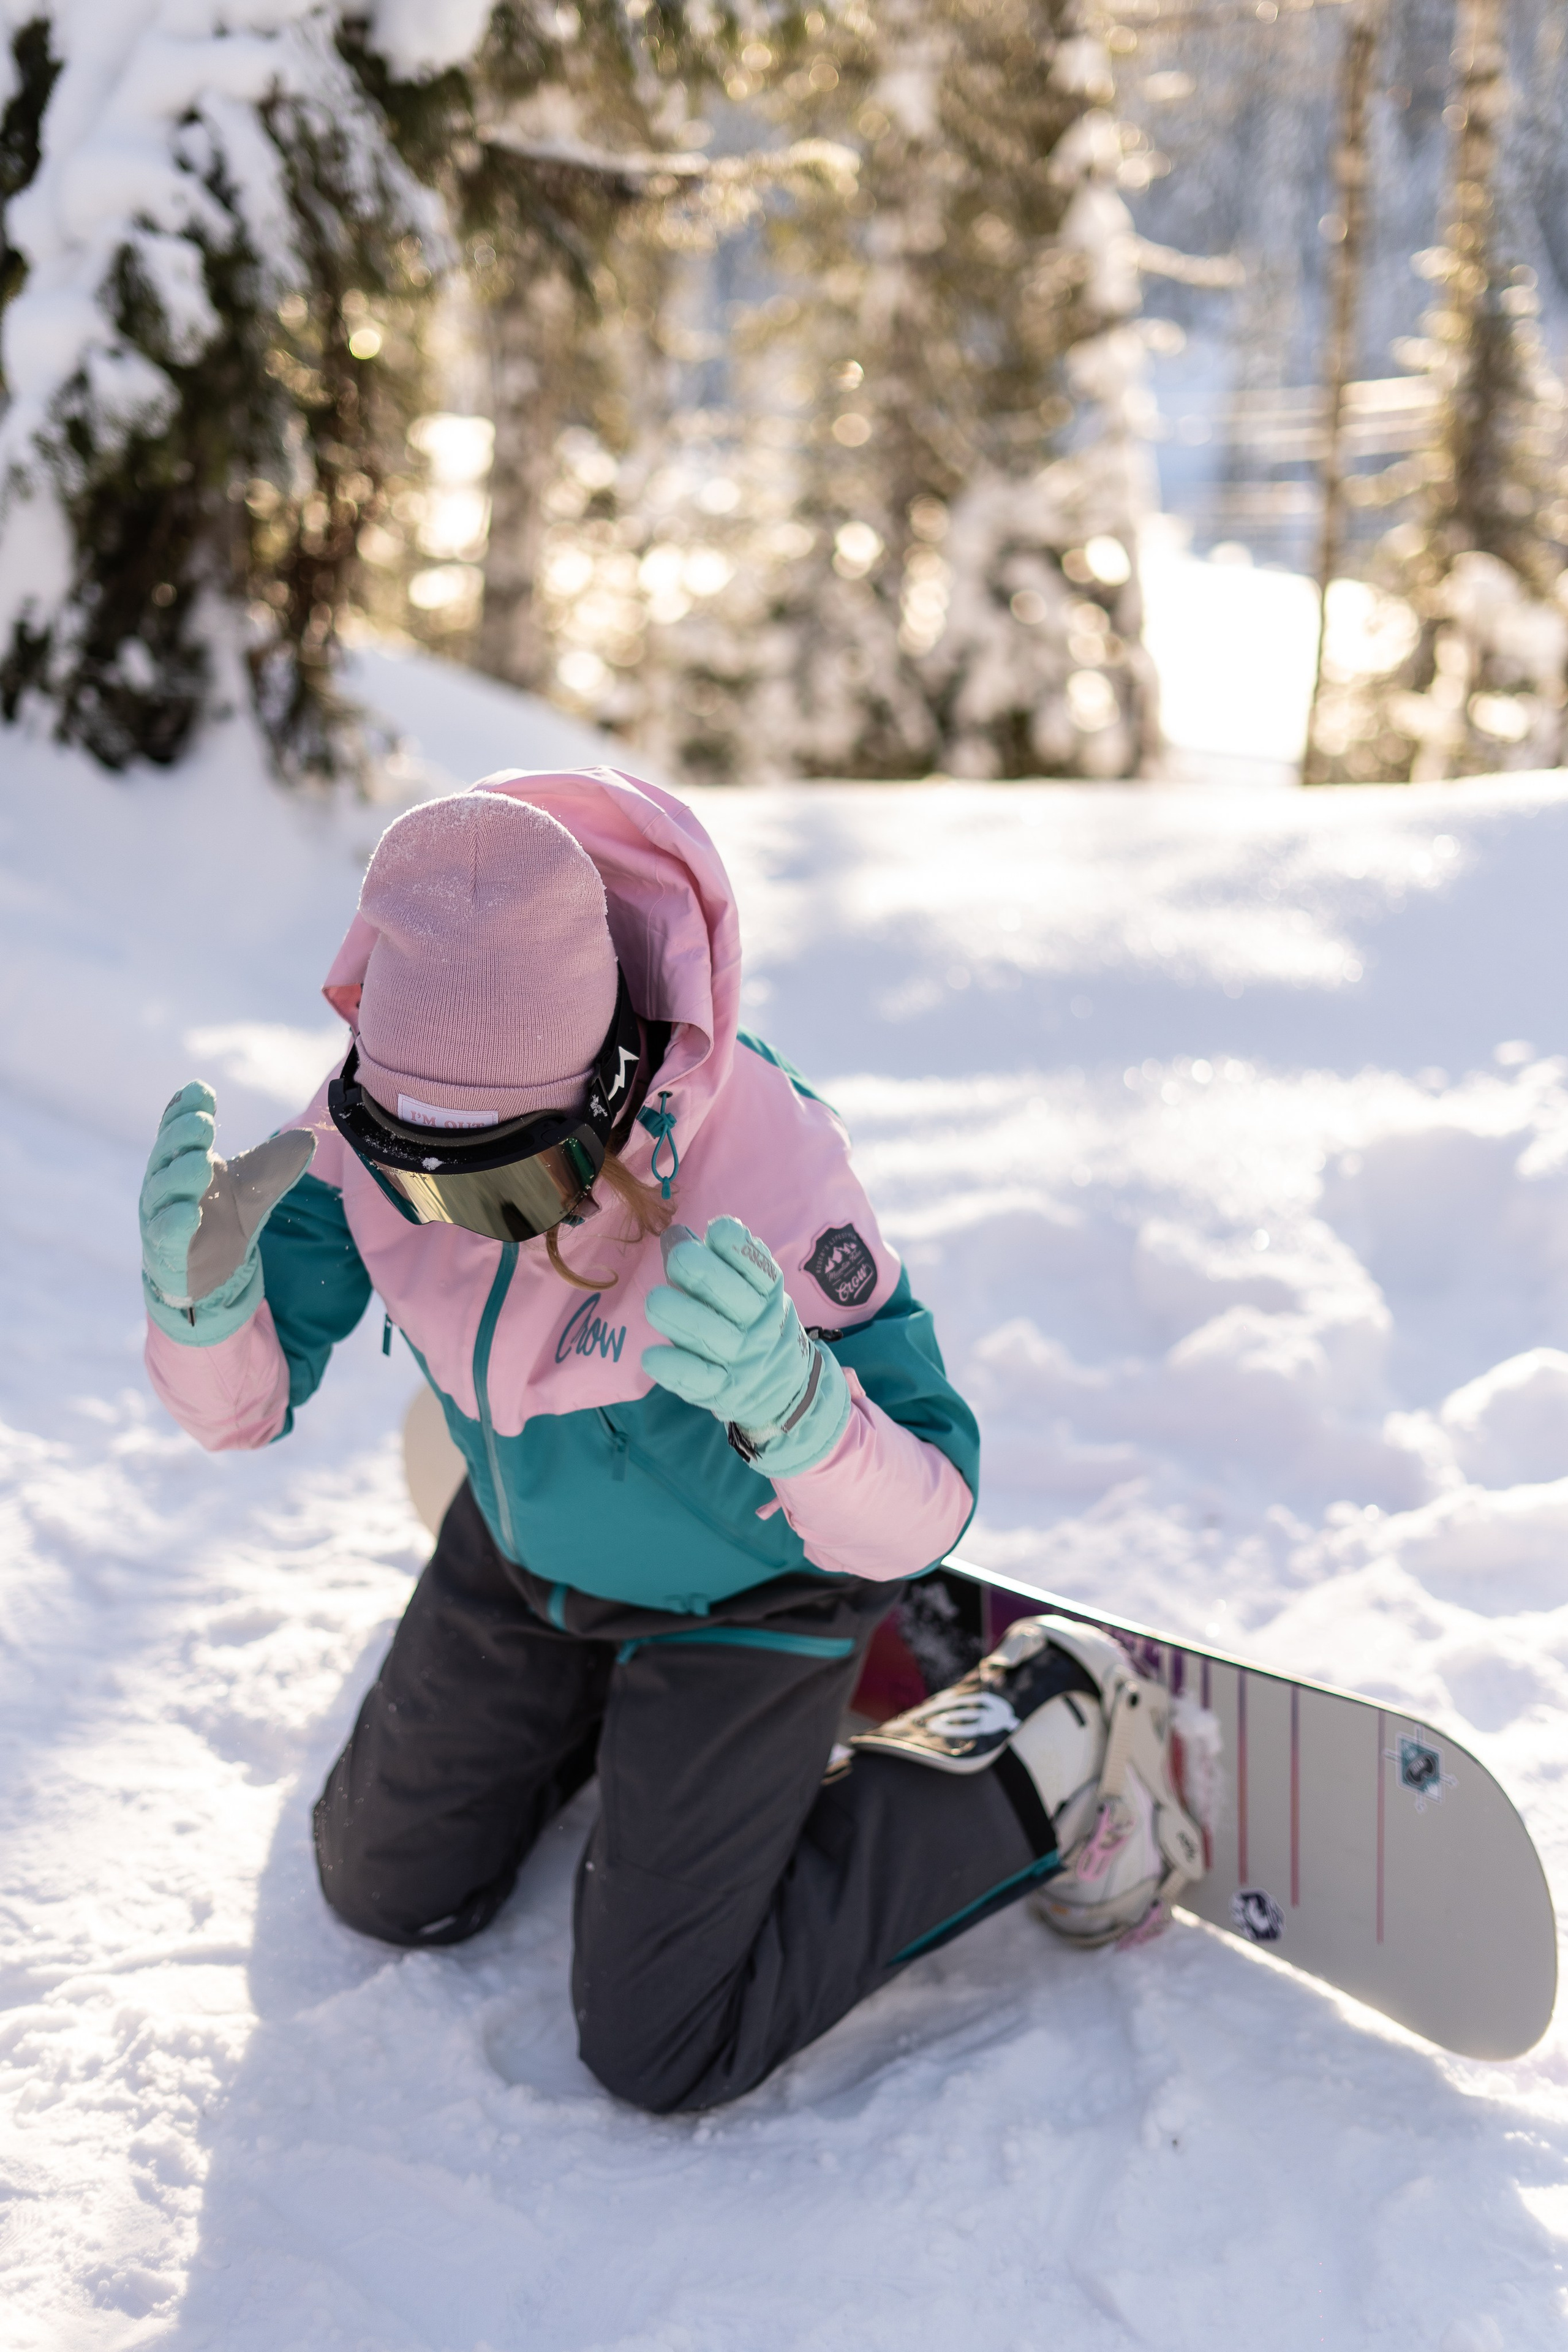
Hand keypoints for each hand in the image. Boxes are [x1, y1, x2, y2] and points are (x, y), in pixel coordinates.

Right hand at [140, 1081, 313, 1346]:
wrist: (215, 1272)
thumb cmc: (227, 1217)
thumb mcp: (258, 1185)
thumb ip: (279, 1161)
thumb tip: (309, 1137)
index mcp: (183, 1160)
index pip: (176, 1129)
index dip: (184, 1109)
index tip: (200, 1091)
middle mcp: (165, 1184)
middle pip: (167, 1154)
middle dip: (182, 1136)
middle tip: (204, 1122)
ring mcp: (160, 1216)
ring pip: (163, 1191)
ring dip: (180, 1175)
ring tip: (202, 1163)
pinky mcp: (165, 1251)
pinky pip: (164, 1234)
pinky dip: (175, 1222)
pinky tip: (190, 1211)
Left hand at [642, 1215, 850, 1476]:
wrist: (783, 1388)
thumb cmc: (748, 1322)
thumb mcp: (746, 1290)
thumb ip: (712, 1262)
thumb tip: (674, 1234)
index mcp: (767, 1293)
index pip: (759, 1269)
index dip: (739, 1248)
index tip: (717, 1229)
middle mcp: (760, 1325)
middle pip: (737, 1298)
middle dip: (707, 1273)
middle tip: (678, 1258)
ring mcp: (742, 1360)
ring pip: (715, 1336)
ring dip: (684, 1316)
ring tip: (655, 1301)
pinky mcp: (723, 1392)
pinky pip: (701, 1380)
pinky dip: (677, 1368)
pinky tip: (652, 1357)